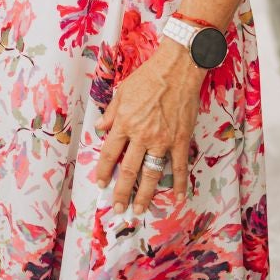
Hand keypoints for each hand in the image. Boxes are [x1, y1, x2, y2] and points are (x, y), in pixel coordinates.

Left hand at [95, 41, 202, 214]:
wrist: (177, 69)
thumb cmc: (148, 77)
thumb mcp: (122, 91)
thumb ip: (111, 113)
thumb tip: (100, 129)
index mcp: (125, 123)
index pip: (110, 153)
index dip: (104, 171)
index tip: (101, 184)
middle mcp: (142, 135)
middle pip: (129, 170)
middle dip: (122, 192)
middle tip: (118, 209)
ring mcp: (162, 139)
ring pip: (151, 173)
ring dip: (145, 195)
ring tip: (139, 210)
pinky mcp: (180, 140)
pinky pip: (179, 166)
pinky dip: (178, 184)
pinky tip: (177, 198)